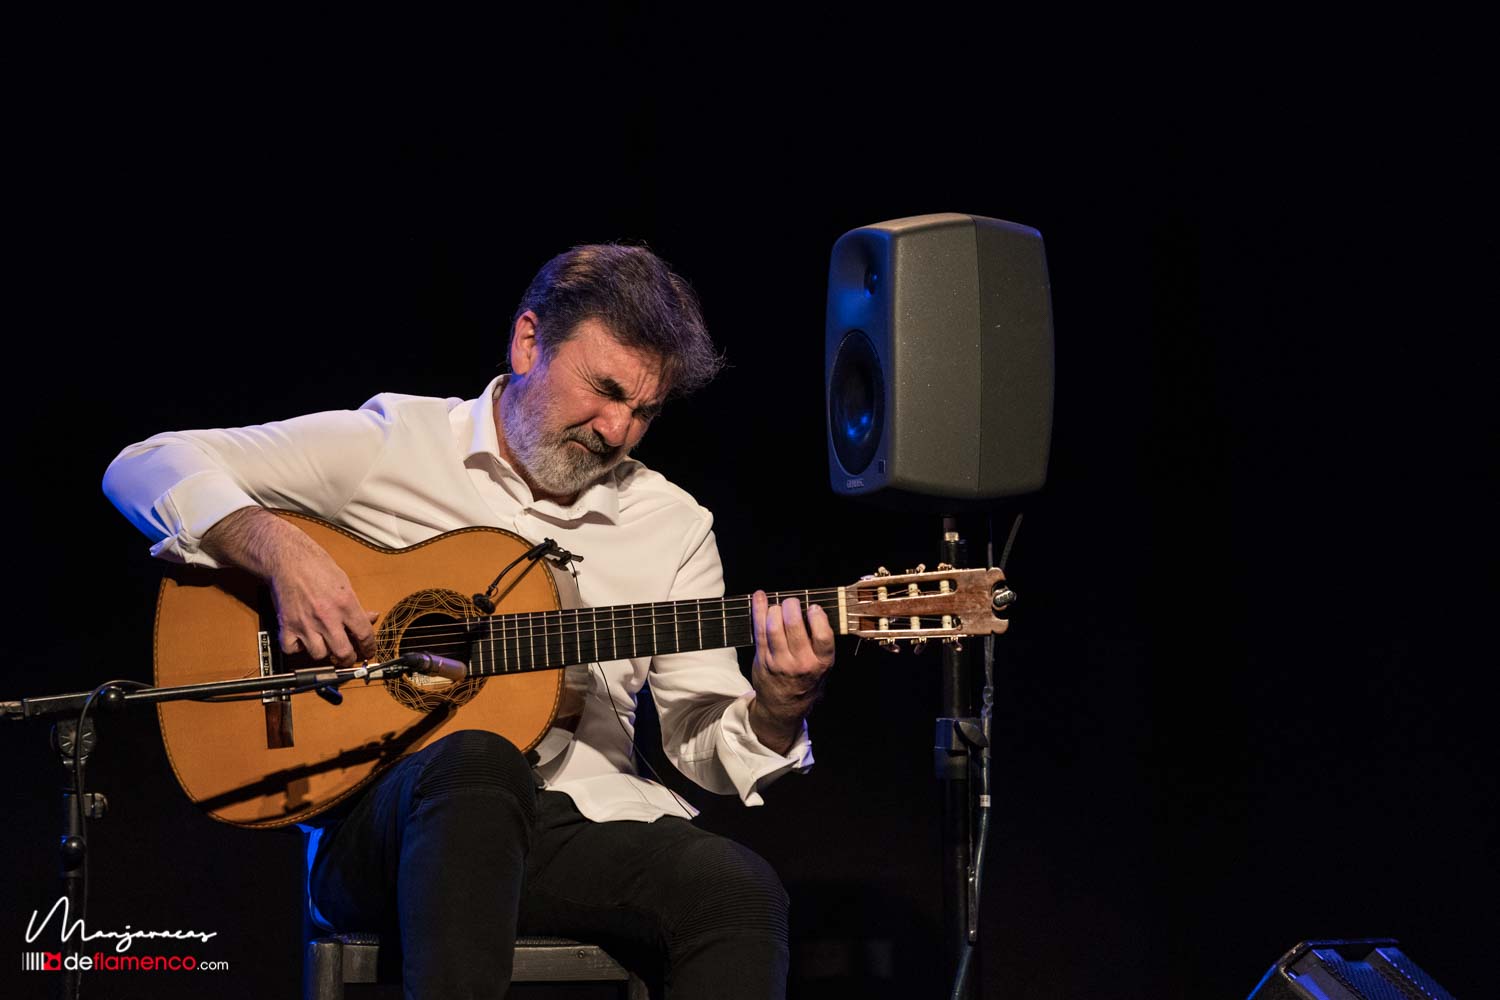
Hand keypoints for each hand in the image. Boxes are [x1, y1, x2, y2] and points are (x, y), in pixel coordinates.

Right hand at [202, 507, 376, 666]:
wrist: (287, 559)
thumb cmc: (317, 567)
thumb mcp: (344, 582)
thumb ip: (357, 605)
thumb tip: (371, 617)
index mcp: (346, 604)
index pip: (364, 635)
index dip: (369, 648)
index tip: (368, 652)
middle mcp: (327, 617)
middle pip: (343, 653)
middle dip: (349, 659)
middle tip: (348, 657)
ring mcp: (305, 623)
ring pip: (319, 655)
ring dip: (323, 653)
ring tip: (324, 644)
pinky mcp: (286, 626)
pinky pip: (293, 650)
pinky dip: (297, 648)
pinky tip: (302, 639)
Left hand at [748, 591, 835, 753]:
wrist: (784, 706)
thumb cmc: (805, 679)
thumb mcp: (822, 666)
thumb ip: (821, 643)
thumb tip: (813, 609)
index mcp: (821, 663)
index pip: (823, 636)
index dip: (818, 617)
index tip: (813, 608)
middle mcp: (801, 663)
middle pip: (795, 626)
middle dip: (792, 606)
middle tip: (791, 603)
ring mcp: (780, 662)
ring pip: (774, 627)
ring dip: (775, 609)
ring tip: (778, 607)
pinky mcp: (763, 659)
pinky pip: (759, 630)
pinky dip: (758, 610)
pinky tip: (759, 597)